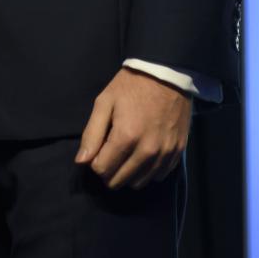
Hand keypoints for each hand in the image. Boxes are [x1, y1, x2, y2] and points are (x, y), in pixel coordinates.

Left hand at [75, 68, 191, 189]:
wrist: (165, 74)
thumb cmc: (130, 86)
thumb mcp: (104, 102)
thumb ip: (91, 133)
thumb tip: (81, 161)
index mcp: (126, 136)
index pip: (102, 169)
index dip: (95, 162)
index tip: (98, 150)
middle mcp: (147, 151)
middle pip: (120, 180)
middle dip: (109, 171)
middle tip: (109, 153)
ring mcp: (164, 153)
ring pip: (139, 183)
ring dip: (127, 174)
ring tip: (124, 156)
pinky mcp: (177, 153)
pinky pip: (158, 176)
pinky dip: (146, 172)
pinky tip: (141, 158)